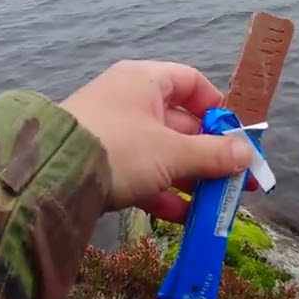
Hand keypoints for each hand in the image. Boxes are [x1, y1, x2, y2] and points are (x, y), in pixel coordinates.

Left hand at [59, 60, 253, 221]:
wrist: (50, 178)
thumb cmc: (119, 148)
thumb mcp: (172, 152)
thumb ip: (213, 155)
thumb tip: (248, 155)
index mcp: (145, 82)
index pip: (191, 83)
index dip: (218, 107)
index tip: (237, 133)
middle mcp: (129, 102)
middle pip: (182, 125)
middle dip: (211, 154)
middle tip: (238, 178)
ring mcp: (115, 135)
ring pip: (164, 154)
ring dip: (192, 178)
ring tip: (217, 203)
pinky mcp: (103, 165)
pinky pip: (144, 176)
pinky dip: (165, 194)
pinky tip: (186, 217)